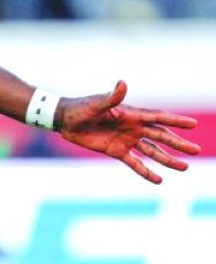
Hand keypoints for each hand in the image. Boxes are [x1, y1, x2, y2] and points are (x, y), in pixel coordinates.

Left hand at [58, 80, 200, 183]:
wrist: (65, 119)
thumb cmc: (81, 107)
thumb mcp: (97, 103)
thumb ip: (112, 97)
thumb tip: (123, 83)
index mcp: (131, 114)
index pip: (158, 118)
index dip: (175, 121)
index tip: (193, 125)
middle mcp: (133, 127)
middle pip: (160, 136)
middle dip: (178, 143)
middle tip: (196, 150)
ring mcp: (126, 140)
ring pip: (152, 151)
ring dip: (167, 160)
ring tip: (184, 168)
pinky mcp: (116, 151)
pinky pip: (135, 163)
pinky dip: (146, 171)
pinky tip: (159, 180)